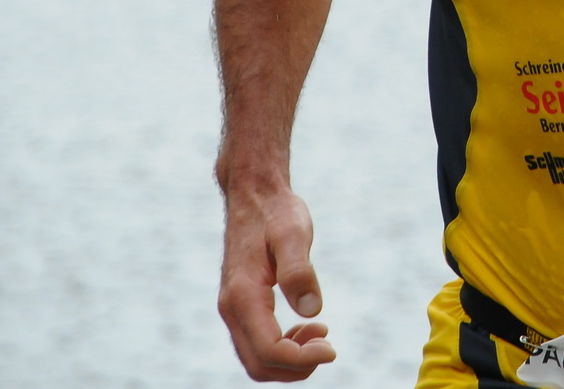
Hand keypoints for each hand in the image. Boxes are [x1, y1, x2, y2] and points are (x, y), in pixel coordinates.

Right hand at [218, 187, 336, 380]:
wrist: (254, 195)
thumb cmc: (276, 212)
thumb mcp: (293, 233)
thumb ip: (299, 271)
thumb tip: (312, 311)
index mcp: (243, 295)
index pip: (269, 350)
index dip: (302, 359)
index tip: (332, 346)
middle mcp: (231, 308)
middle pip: (259, 365)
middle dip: (296, 367)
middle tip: (328, 345)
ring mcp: (232, 309)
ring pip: (255, 359)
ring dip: (290, 360)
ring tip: (321, 333)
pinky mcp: (240, 306)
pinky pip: (256, 344)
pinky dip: (282, 348)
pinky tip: (306, 326)